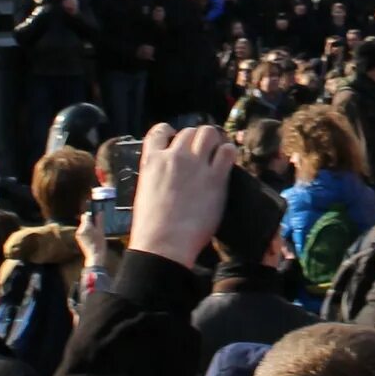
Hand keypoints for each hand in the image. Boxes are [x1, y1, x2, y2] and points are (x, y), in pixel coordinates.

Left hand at [76, 193, 107, 271]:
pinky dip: (86, 232)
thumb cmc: (100, 244)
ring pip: (83, 226)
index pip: (86, 215)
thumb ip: (99, 220)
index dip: (90, 213)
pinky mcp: (78, 239)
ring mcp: (78, 234)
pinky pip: (82, 231)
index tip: (94, 212)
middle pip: (84, 220)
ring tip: (96, 233)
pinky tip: (92, 237)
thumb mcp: (101, 231)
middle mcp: (80, 229)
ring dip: (88, 227)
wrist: (95, 257)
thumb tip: (100, 212)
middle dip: (90, 221)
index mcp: (86, 226)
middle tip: (97, 225)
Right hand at [127, 122, 231, 271]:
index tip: (175, 138)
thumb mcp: (146, 191)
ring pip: (209, 133)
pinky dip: (228, 152)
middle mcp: (174, 156)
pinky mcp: (215, 177)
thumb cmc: (151, 226)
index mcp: (152, 161)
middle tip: (202, 151)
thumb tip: (169, 173)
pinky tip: (227, 161)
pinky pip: (227, 151)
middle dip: (196, 139)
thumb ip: (158, 175)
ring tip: (216, 154)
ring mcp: (195, 165)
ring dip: (214, 141)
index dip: (169, 132)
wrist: (164, 244)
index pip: (159, 131)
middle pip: (190, 131)